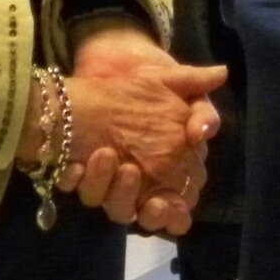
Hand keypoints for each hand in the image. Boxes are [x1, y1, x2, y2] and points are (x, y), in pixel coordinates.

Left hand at [47, 24, 224, 235]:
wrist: (105, 65)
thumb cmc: (147, 84)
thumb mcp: (178, 91)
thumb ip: (201, 110)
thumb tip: (207, 130)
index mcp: (163, 171)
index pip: (175, 206)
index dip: (174, 212)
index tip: (169, 203)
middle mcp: (134, 183)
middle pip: (143, 215)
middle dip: (147, 214)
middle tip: (150, 202)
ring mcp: (104, 179)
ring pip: (109, 204)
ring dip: (108, 187)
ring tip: (106, 156)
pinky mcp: (75, 169)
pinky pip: (72, 185)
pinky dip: (73, 177)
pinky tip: (74, 164)